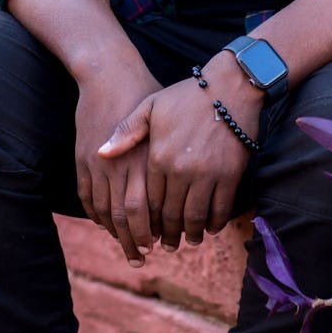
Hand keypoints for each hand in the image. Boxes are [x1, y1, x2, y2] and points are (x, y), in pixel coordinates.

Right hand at [75, 68, 161, 266]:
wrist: (109, 74)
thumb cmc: (145, 95)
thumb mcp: (164, 122)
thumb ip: (171, 155)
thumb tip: (187, 187)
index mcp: (145, 158)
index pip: (147, 207)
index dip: (153, 229)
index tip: (162, 243)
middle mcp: (121, 165)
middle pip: (126, 216)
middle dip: (135, 240)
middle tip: (143, 256)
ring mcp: (98, 164)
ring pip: (105, 211)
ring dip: (115, 234)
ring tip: (127, 248)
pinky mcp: (82, 159)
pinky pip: (87, 197)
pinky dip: (96, 216)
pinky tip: (106, 225)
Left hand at [99, 68, 263, 251]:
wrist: (229, 87)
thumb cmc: (187, 95)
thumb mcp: (151, 106)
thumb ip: (126, 131)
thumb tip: (102, 153)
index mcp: (158, 157)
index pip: (149, 200)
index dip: (148, 220)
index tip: (149, 231)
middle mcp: (180, 171)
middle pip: (171, 215)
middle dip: (169, 235)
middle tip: (168, 245)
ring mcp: (207, 174)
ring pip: (195, 216)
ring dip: (191, 234)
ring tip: (189, 241)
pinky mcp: (230, 175)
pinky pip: (221, 208)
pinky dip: (215, 222)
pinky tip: (211, 227)